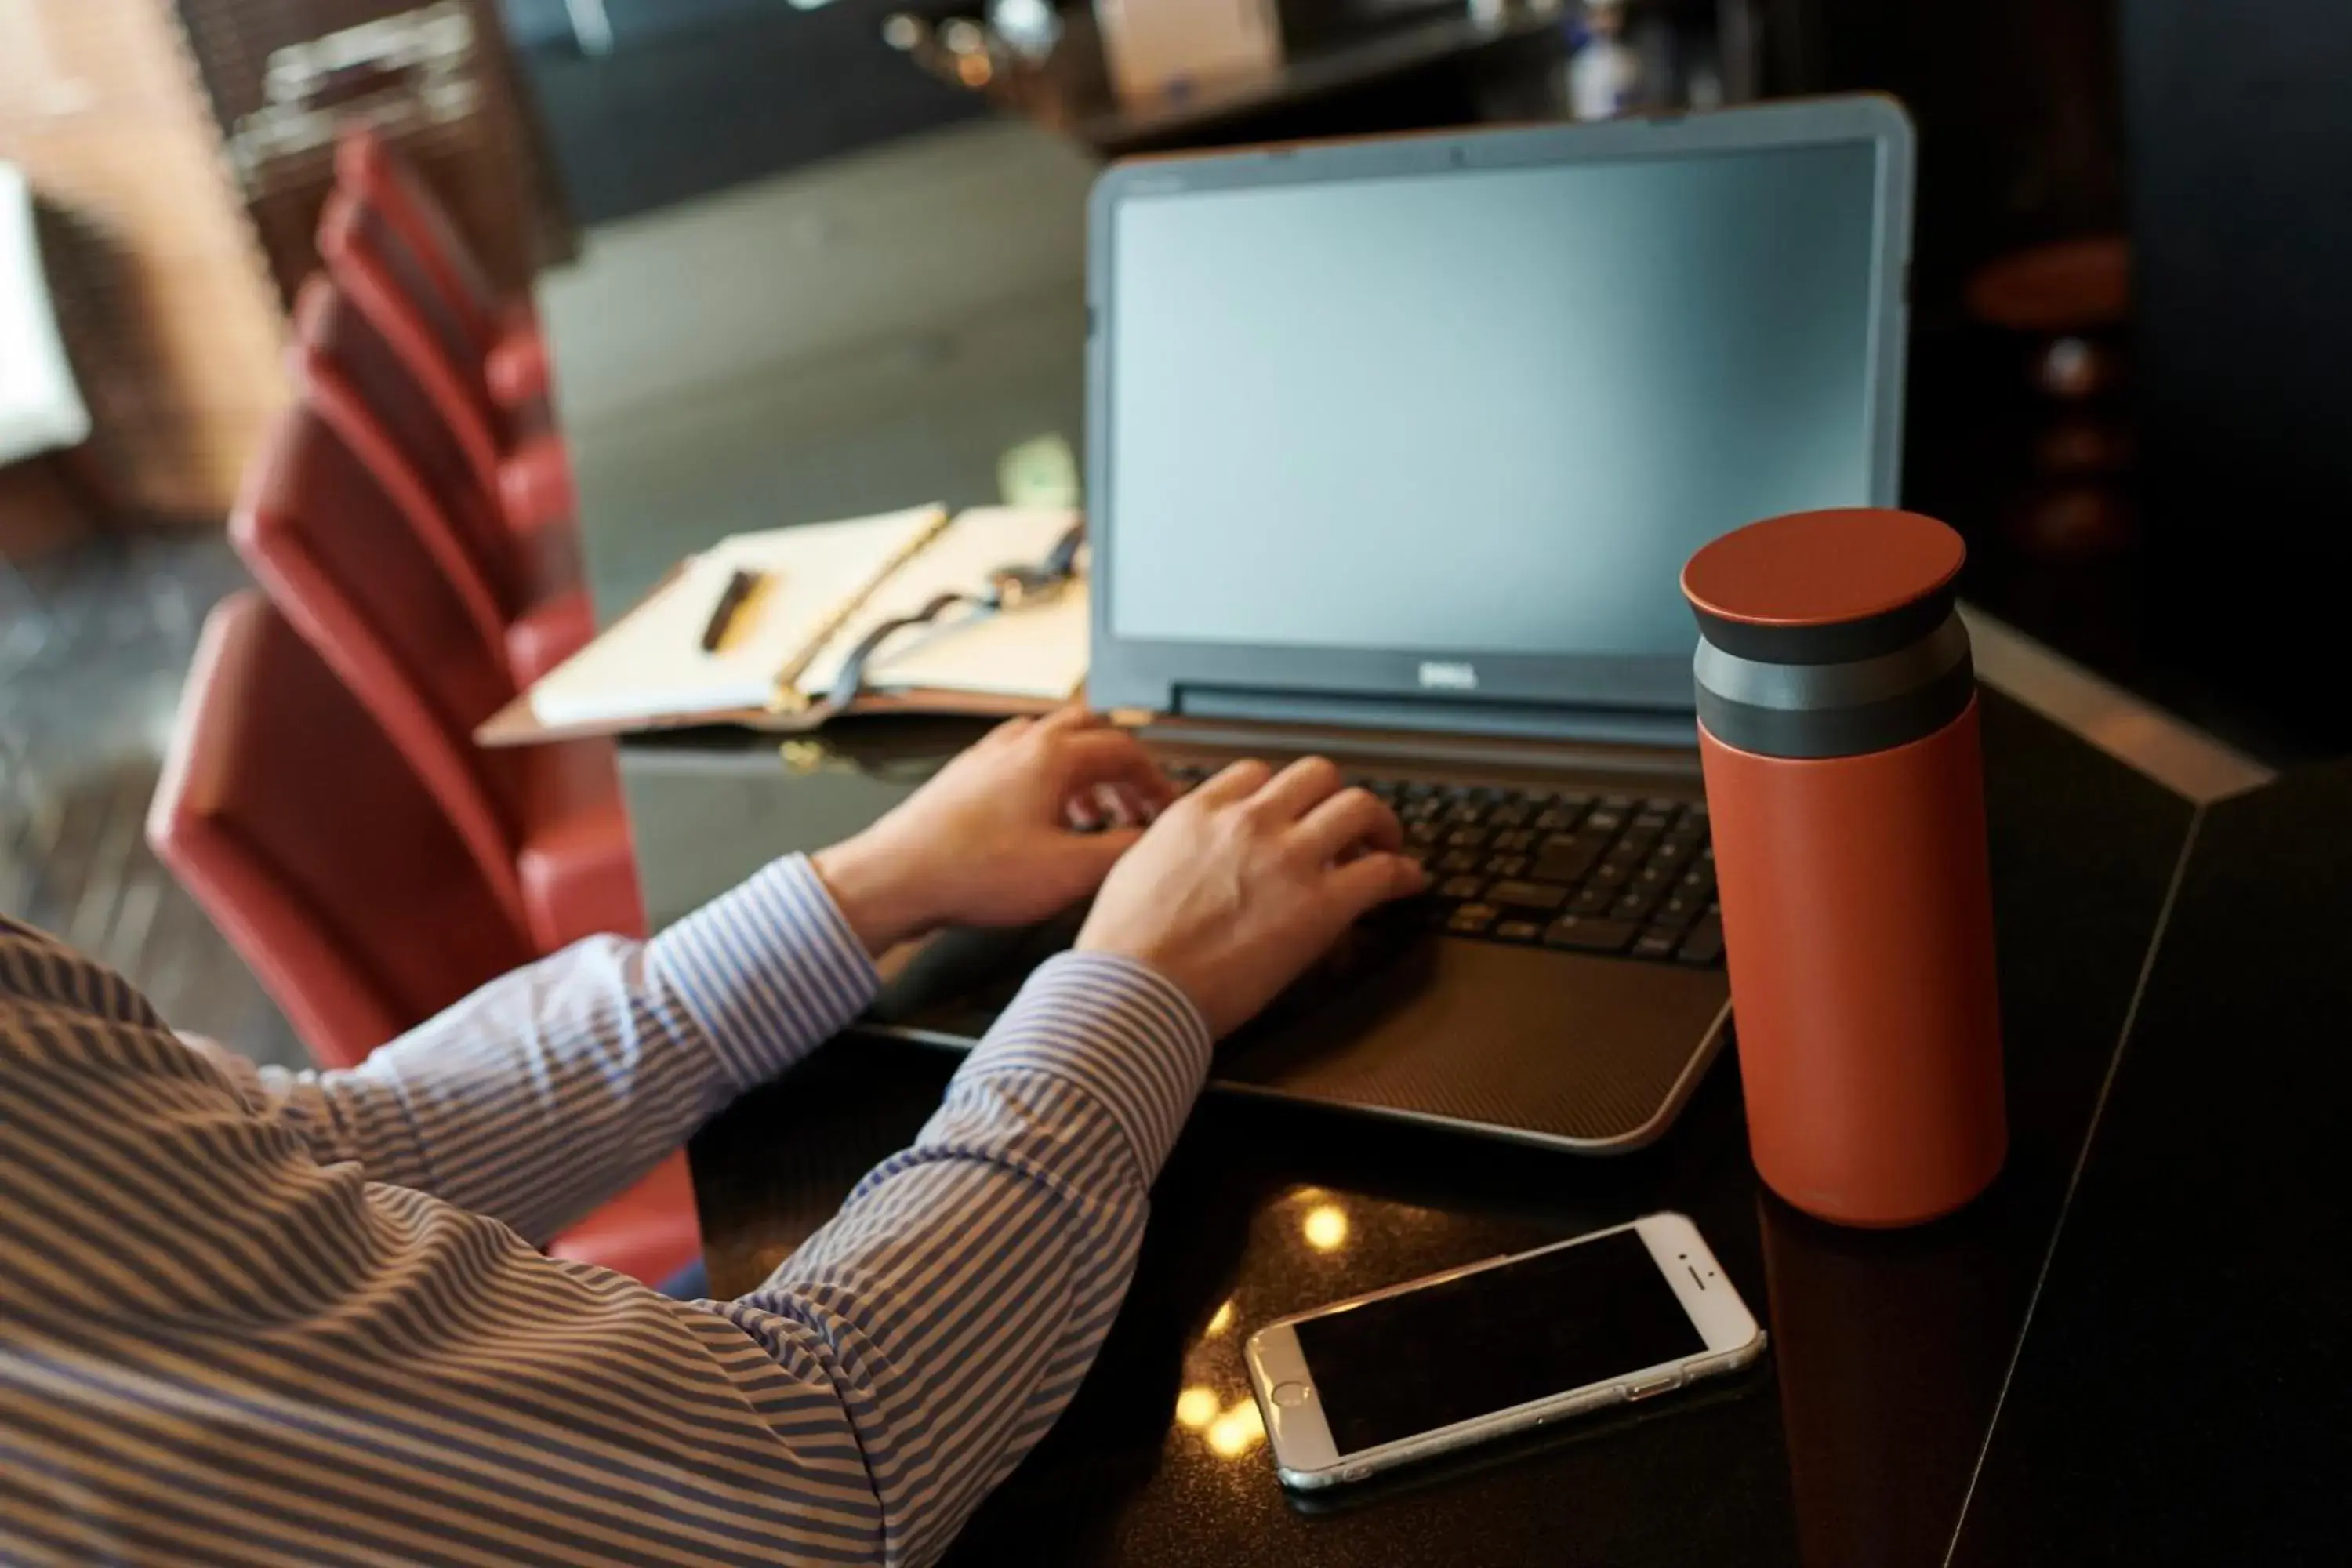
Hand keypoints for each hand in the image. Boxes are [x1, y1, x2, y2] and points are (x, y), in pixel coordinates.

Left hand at [812, 709, 1174, 955]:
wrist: (895, 878)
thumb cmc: (969, 873)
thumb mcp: (1068, 872)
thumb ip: (1122, 852)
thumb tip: (1152, 841)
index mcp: (1052, 756)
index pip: (1125, 749)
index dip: (1155, 780)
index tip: (1165, 807)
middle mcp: (1020, 744)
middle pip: (1088, 731)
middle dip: (1119, 767)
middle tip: (1133, 803)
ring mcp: (988, 756)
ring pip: (1051, 743)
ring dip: (1081, 773)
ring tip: (1092, 817)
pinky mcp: (965, 776)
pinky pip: (1019, 760)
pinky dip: (1045, 780)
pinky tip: (1042, 818)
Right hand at [1077, 757, 1428, 1036]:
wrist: (1132, 991)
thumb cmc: (1122, 951)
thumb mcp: (1134, 872)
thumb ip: (1170, 851)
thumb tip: (1179, 861)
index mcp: (1199, 814)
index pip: (1257, 774)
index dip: (1283, 793)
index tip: (1292, 812)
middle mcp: (1248, 823)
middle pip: (1316, 776)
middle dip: (1335, 797)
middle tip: (1346, 825)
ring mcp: (1288, 858)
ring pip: (1358, 806)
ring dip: (1379, 824)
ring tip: (1386, 845)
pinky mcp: (1321, 905)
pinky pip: (1384, 871)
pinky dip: (1404, 873)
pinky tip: (1408, 883)